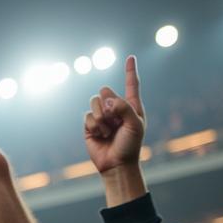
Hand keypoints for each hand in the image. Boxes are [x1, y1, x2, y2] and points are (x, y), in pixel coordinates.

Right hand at [84, 55, 145, 173]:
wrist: (116, 164)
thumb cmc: (130, 145)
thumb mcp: (135, 124)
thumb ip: (124, 107)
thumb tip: (107, 100)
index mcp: (131, 106)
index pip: (131, 85)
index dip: (130, 71)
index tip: (130, 58)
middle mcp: (115, 109)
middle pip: (105, 91)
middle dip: (108, 104)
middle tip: (114, 120)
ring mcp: (102, 117)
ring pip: (94, 102)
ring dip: (101, 117)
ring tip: (107, 130)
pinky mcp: (90, 127)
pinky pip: (87, 116)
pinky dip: (94, 126)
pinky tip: (100, 135)